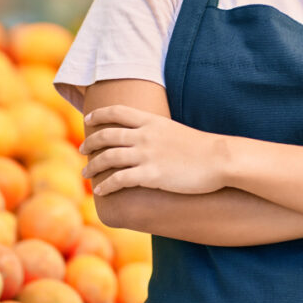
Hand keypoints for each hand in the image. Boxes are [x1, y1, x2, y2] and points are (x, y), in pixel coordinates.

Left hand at [80, 104, 227, 196]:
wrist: (220, 159)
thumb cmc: (202, 148)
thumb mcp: (176, 131)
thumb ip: (158, 132)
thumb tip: (149, 139)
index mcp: (152, 121)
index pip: (117, 112)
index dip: (99, 115)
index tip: (89, 120)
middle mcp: (145, 135)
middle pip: (106, 135)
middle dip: (90, 143)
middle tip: (82, 150)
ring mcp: (147, 154)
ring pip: (108, 157)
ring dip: (92, 166)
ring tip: (85, 174)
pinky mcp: (151, 175)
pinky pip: (119, 179)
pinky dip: (106, 185)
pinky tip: (101, 191)